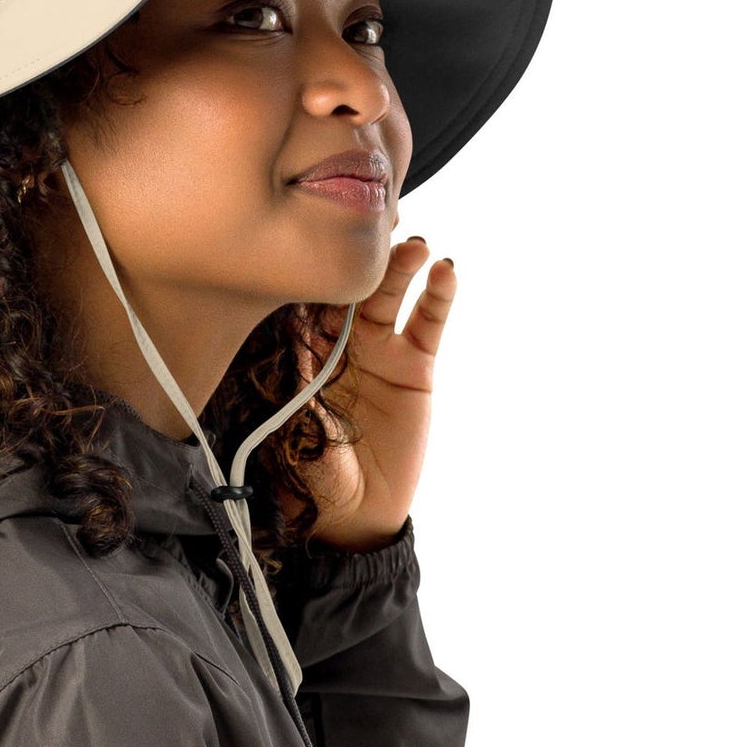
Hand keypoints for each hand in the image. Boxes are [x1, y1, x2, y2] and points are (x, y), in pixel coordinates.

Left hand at [285, 238, 456, 551]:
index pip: (305, 303)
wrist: (354, 513)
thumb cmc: (311, 475)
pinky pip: (427, 323)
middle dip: (360, 261)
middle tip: (375, 233)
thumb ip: (301, 388)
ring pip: (388, 297)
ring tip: (416, 247)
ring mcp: (378, 350)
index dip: (313, 272)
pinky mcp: (415, 365)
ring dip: (400, 269)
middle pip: (349, 290)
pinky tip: (448, 270)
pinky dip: (439, 296)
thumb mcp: (300, 433)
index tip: (317, 240)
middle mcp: (337, 344)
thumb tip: (299, 341)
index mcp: (300, 354)